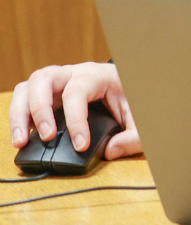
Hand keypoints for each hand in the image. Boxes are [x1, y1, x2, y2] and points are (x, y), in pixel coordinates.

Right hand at [10, 62, 141, 159]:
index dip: (76, 120)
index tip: (80, 145)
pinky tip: (21, 136)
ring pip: (27, 87)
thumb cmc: (129, 96)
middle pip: (44, 79)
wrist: (125, 84)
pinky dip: (18, 116)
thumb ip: (133, 135)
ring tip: (21, 141)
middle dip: (41, 109)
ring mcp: (55, 81)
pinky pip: (23, 98)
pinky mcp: (45, 93)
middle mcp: (71, 73)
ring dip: (20, 114)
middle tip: (47, 137)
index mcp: (96, 74)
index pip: (78, 92)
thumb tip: (112, 151)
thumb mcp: (139, 115)